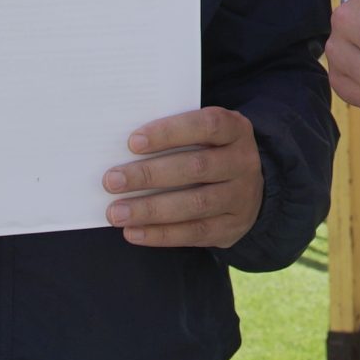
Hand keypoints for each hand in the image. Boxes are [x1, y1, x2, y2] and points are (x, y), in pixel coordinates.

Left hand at [103, 108, 261, 247]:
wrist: (247, 188)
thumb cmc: (210, 153)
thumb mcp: (204, 136)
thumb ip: (175, 137)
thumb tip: (125, 150)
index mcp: (236, 129)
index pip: (207, 125)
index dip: (170, 132)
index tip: (133, 142)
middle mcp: (244, 162)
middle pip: (196, 167)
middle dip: (150, 175)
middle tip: (112, 180)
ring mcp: (242, 196)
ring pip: (195, 204)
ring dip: (151, 209)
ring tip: (116, 212)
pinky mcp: (232, 227)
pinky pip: (195, 233)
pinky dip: (160, 234)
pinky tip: (133, 232)